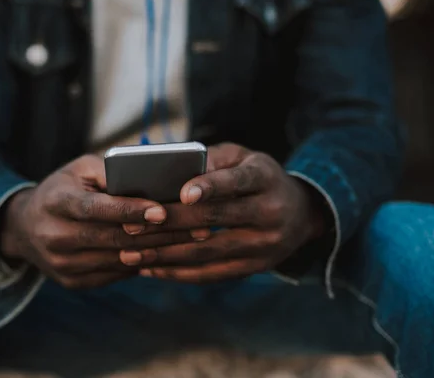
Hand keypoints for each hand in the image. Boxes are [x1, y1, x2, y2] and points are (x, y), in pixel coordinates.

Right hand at [1, 155, 196, 288]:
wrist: (25, 228)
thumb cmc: (63, 190)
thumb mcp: (79, 170)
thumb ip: (110, 172)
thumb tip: (152, 180)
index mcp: (56, 203)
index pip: (96, 209)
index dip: (129, 211)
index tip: (162, 211)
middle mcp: (54, 236)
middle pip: (113, 238)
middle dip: (158, 233)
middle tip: (196, 227)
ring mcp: (62, 264)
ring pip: (119, 260)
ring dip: (158, 250)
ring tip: (191, 240)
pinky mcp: (71, 282)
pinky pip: (114, 274)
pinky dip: (142, 263)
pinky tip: (167, 253)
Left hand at [119, 143, 325, 283]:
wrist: (301, 214)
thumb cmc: (258, 178)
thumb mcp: (244, 158)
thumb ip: (212, 160)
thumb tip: (171, 168)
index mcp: (265, 179)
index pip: (237, 182)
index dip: (210, 187)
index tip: (183, 193)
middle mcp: (269, 214)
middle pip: (215, 219)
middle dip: (170, 223)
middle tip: (132, 226)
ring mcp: (264, 246)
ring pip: (208, 253)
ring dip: (166, 256)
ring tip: (131, 254)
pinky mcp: (253, 268)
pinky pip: (211, 274)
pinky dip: (178, 273)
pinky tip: (152, 269)